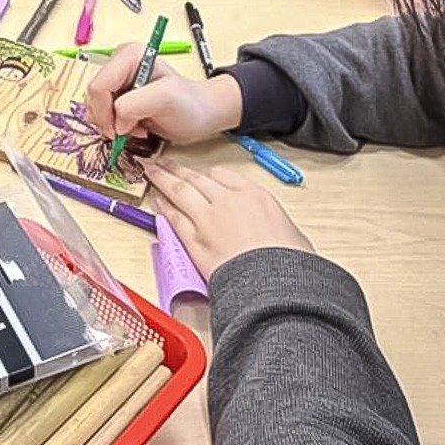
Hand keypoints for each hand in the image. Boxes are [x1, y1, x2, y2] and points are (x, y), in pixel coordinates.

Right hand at [84, 48, 241, 145]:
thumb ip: (134, 104)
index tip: (120, 131)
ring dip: (114, 125)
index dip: (104, 112)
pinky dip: (116, 127)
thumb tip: (116, 120)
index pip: (98, 86)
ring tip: (138, 127)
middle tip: (132, 130)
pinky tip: (136, 127)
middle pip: (94, 97)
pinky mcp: (117, 95)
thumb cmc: (190, 105)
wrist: (200, 114)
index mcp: (129, 55)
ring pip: (95, 108)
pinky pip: (103, 115)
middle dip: (109, 120)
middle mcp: (119, 64)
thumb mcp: (166, 99)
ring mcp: (117, 80)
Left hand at [146, 158, 313, 277]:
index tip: (203, 176)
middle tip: (164, 162)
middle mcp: (229, 201)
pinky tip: (155, 200)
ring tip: (151, 170)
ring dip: (163, 179)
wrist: (273, 283)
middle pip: (197, 179)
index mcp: (256, 196)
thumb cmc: (289, 263)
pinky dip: (162, 207)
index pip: (225, 176)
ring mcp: (208, 219)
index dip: (210, 176)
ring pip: (180, 191)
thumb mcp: (293, 236)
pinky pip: (174, 218)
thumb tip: (281, 238)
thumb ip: (278, 228)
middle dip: (179, 169)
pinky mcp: (194, 240)